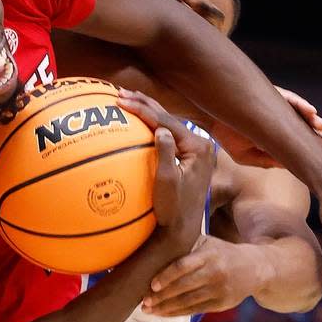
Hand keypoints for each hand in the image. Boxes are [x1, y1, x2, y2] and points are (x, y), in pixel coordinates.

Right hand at [117, 89, 212, 252]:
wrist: (182, 228)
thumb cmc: (172, 209)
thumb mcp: (167, 183)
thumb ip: (165, 154)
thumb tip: (160, 129)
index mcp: (198, 147)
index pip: (167, 121)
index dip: (143, 109)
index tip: (121, 101)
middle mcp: (200, 144)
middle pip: (169, 117)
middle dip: (144, 104)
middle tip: (121, 93)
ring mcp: (195, 150)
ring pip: (168, 123)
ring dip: (148, 111)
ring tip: (128, 99)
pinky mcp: (188, 157)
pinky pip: (168, 134)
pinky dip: (152, 125)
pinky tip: (139, 120)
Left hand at [141, 237, 263, 316]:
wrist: (255, 267)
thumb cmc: (221, 252)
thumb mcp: (207, 242)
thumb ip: (185, 245)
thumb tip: (153, 249)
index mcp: (209, 254)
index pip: (184, 265)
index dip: (166, 275)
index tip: (152, 284)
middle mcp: (215, 272)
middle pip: (184, 286)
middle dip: (161, 296)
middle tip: (143, 302)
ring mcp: (220, 290)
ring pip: (188, 302)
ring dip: (166, 308)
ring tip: (148, 310)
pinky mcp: (222, 304)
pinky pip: (195, 310)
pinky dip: (177, 313)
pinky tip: (163, 313)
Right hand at [212, 86, 321, 167]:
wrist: (209, 116)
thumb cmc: (226, 134)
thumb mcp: (245, 155)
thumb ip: (265, 160)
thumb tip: (286, 165)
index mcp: (274, 133)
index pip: (297, 141)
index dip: (312, 147)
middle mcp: (277, 118)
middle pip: (303, 126)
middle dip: (318, 134)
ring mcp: (274, 105)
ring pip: (298, 112)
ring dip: (312, 119)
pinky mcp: (269, 94)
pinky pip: (288, 98)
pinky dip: (300, 104)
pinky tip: (310, 112)